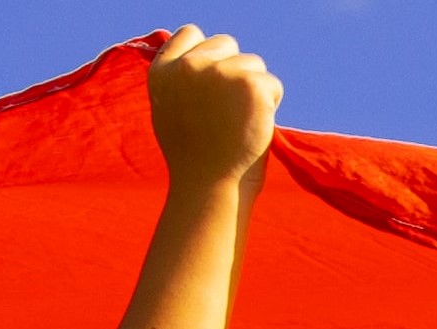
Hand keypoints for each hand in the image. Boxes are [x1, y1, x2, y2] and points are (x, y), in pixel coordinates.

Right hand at [146, 27, 283, 185]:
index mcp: (164, 71)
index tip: (213, 82)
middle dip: (234, 71)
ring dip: (253, 90)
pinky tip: (253, 128)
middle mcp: (190, 66)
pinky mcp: (252, 85)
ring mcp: (221, 73)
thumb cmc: (192, 158)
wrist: (209, 187)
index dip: (208, 54)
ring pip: (253, 64)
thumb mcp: (170, 111)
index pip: (190, 33)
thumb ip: (179, 80)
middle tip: (227, 112)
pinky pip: (272, 85)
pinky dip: (271, 106)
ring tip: (237, 124)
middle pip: (226, 44)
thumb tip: (198, 58)